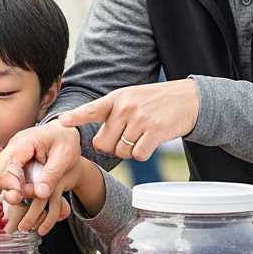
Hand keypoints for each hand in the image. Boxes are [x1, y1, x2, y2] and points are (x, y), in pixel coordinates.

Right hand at [0, 122, 82, 227]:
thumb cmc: (66, 141)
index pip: (2, 169)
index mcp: (21, 144)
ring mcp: (11, 155)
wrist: (66, 131)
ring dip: (15, 189)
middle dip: (12, 190)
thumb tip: (40, 194)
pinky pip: (7, 177)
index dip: (13, 186)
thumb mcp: (65, 157)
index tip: (33, 193)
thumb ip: (52, 175)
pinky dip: (15, 186)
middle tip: (35, 193)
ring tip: (36, 190)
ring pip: (0, 178)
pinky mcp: (14, 162)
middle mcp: (11, 148)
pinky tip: (28, 189)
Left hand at [58, 78, 199, 160]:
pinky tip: (152, 142)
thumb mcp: (132, 98)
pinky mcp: (154, 131)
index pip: (91, 109)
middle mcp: (125, 108)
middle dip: (112, 147)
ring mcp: (140, 119)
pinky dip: (143, 154)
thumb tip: (98, 142)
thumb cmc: (157, 102)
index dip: (76, 117)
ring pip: (121, 152)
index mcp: (116, 99)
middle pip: (103, 143)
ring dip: (130, 151)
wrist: (190, 99)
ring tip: (143, 136)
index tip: (62, 122)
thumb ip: (114, 114)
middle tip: (127, 138)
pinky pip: (138, 155)